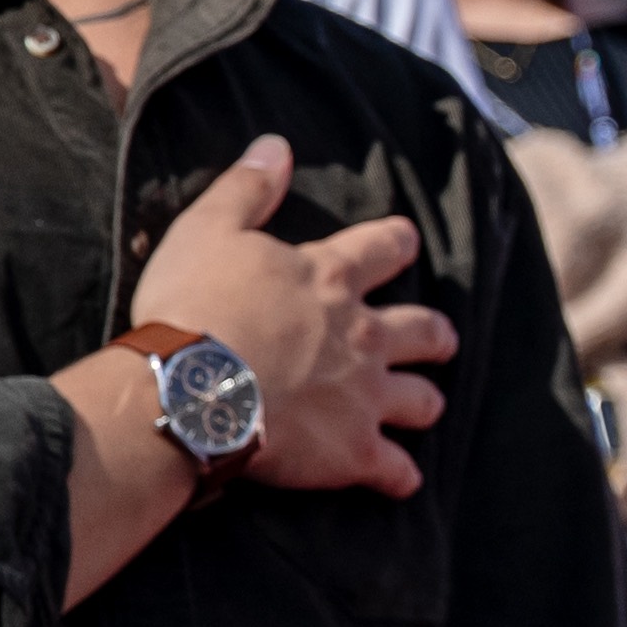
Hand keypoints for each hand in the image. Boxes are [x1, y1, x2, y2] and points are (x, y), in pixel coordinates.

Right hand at [130, 134, 456, 497]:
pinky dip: (400, 476)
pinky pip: (394, 469)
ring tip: (425, 405)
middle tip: (439, 338)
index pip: (386, 248)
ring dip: (425, 401)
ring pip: (422, 399)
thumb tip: (276, 145)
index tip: (405, 242)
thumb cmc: (192, 306)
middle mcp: (364, 334)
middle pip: (424, 329)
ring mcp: (365, 395)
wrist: (187, 389)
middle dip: (435, 334)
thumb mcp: (207, 229)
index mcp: (332, 278)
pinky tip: (402, 481)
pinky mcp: (353, 451)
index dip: (398, 243)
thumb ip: (247, 188)